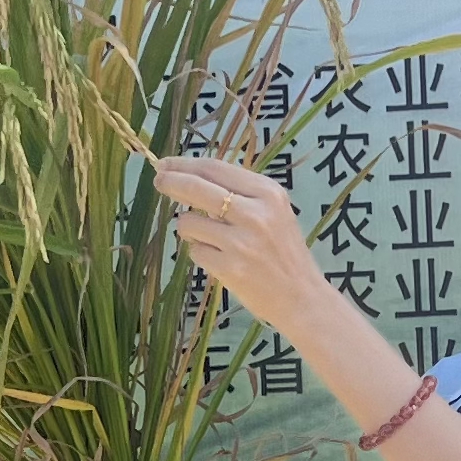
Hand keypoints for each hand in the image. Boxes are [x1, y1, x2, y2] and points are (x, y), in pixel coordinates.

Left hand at [154, 156, 329, 325]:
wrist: (302, 296)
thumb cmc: (284, 252)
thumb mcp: (273, 212)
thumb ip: (240, 193)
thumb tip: (191, 176)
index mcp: (268, 193)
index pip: (215, 168)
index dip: (185, 164)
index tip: (166, 164)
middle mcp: (256, 213)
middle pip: (197, 187)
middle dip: (170, 182)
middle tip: (158, 181)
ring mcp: (242, 242)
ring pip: (188, 222)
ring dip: (188, 228)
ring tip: (209, 238)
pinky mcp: (230, 268)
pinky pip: (195, 251)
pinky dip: (200, 253)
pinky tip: (219, 260)